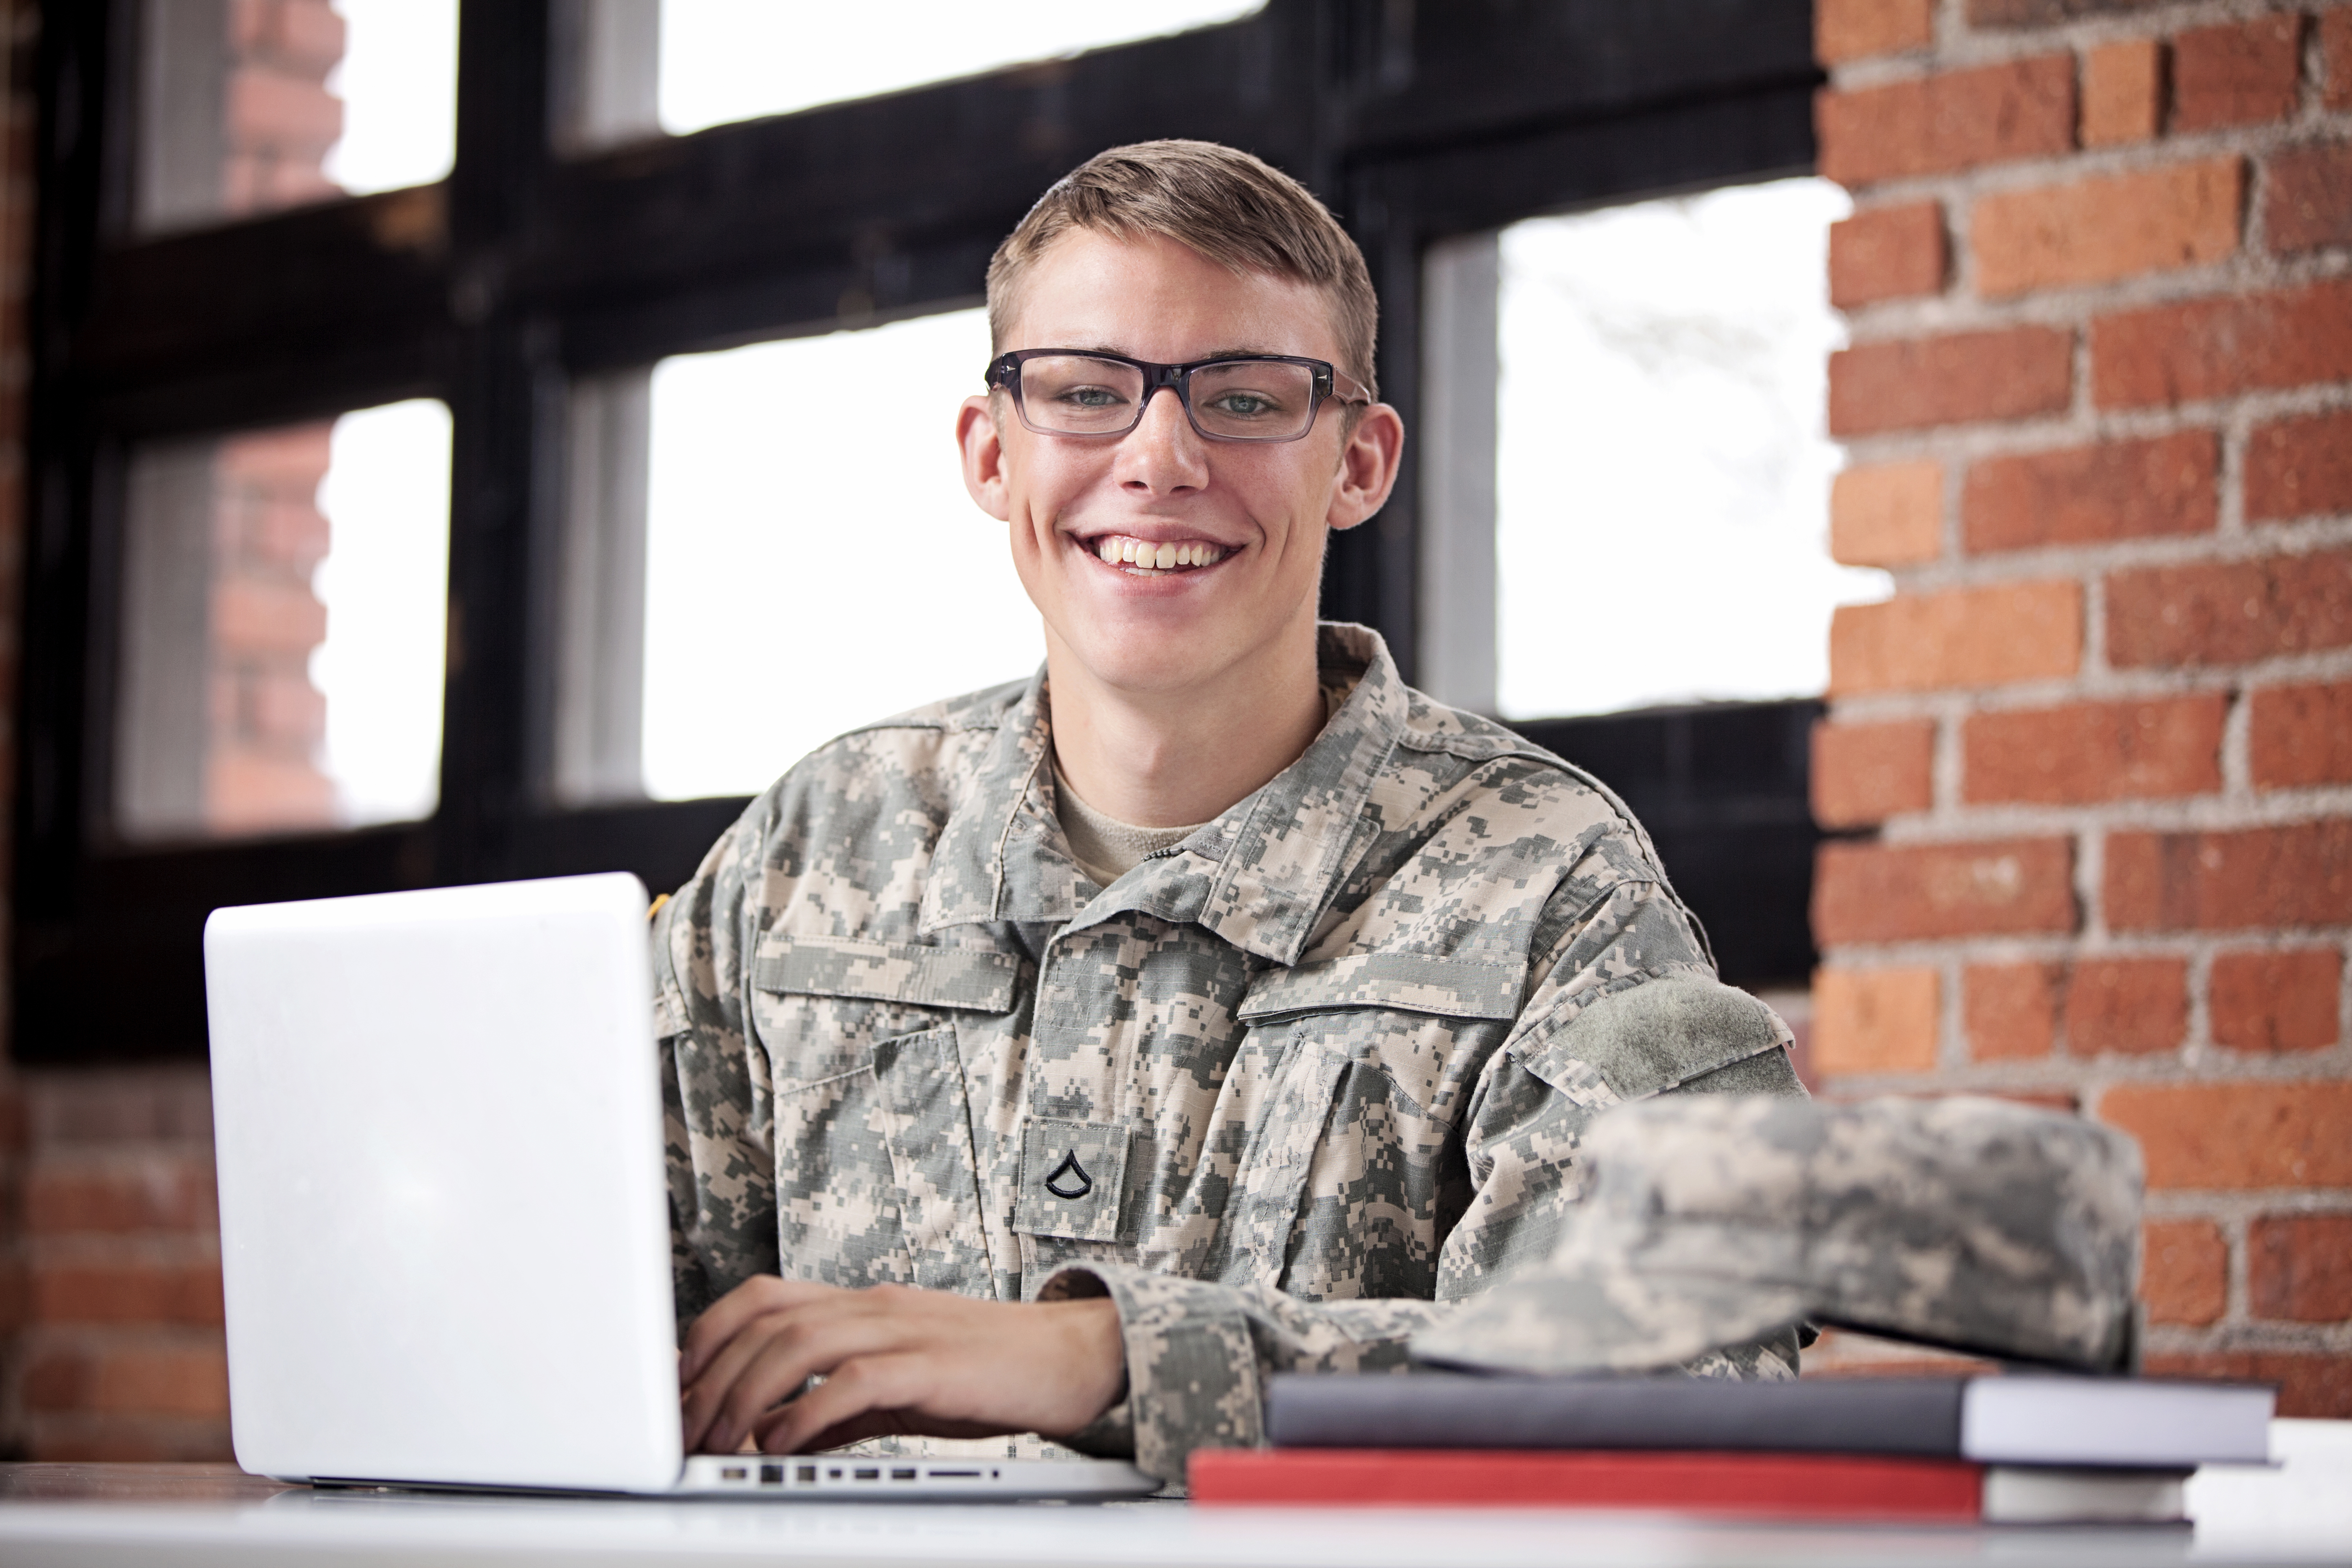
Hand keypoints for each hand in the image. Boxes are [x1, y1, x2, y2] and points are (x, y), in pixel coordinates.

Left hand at [678, 1278, 1126, 1455]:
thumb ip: (839, 1406)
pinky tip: (781, 1443)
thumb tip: (777, 1435)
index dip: (708, 1333)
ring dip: (746, 1393)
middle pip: (768, 1320)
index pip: (765, 1296)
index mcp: (864, 1305)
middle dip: (712, 1376)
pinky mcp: (934, 1367)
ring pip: (800, 1341)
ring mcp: (905, 1331)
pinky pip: (857, 1380)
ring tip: (721, 1441)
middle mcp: (876, 1307)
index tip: (676, 1383)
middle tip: (684, 1429)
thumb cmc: (989, 1371)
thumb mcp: (901, 1385)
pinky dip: (809, 1411)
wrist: (1073, 1357)